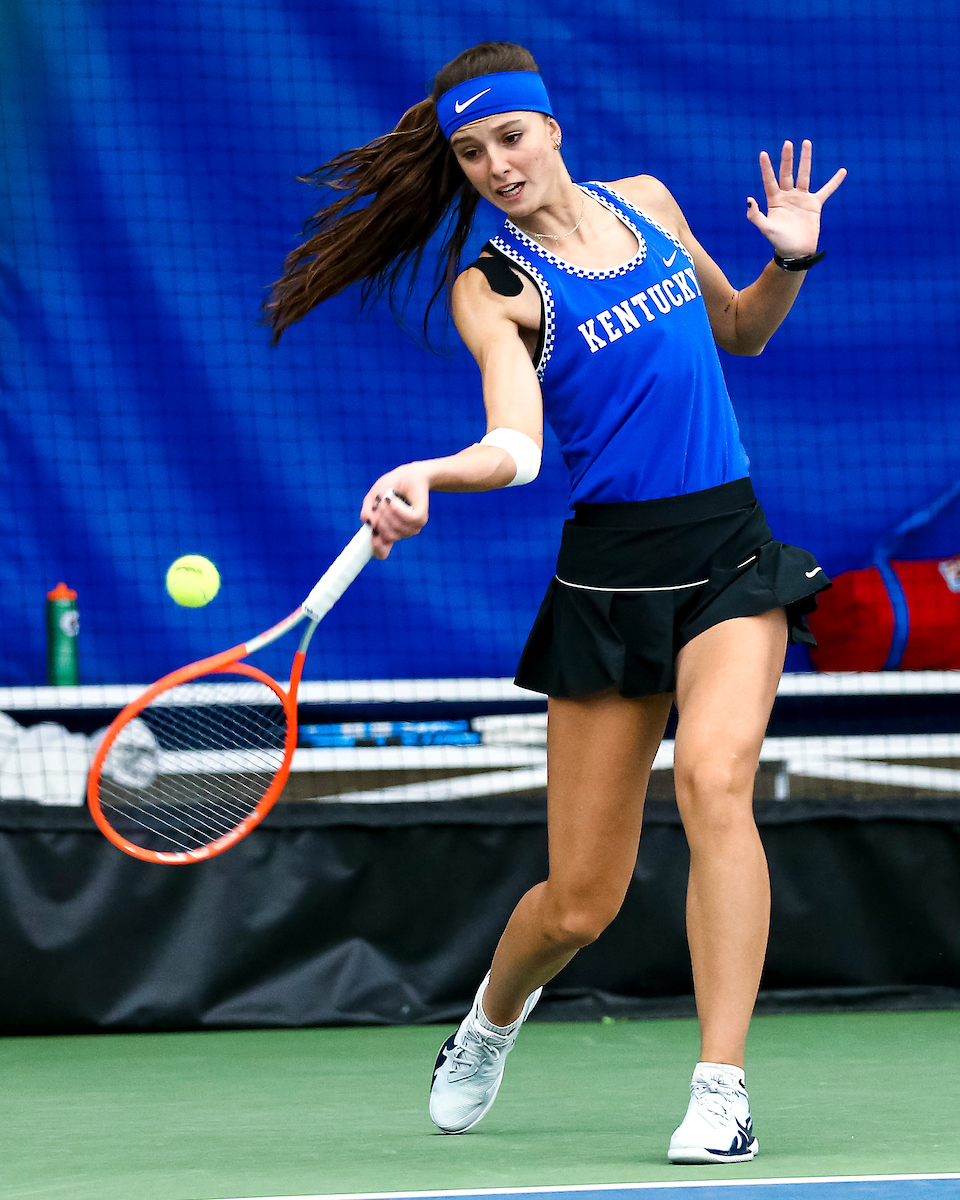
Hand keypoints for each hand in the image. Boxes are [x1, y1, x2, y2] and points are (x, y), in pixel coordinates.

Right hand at [360, 465, 429, 559]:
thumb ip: (367, 513)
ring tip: (388, 497)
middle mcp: (400, 532)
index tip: (374, 540)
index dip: (377, 549)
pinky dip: (398, 509)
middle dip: (379, 517)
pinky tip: (393, 500)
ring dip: (388, 511)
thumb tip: (371, 525)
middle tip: (380, 501)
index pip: (381, 553)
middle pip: (386, 536)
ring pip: (396, 528)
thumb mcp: (372, 499)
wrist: (408, 474)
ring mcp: (411, 527)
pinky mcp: (421, 518)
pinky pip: (408, 520)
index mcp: (387, 532)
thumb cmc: (390, 486)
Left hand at [746, 140, 845, 257]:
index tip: (763, 154)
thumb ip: (755, 215)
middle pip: (787, 173)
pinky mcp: (814, 204)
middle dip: (788, 159)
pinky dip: (834, 182)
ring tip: (806, 143)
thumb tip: (749, 198)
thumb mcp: (765, 228)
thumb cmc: (779, 242)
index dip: (766, 168)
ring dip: (805, 160)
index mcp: (775, 201)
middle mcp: (788, 196)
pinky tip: (842, 171)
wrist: (796, 252)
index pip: (770, 180)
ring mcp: (801, 199)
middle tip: (787, 143)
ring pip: (804, 175)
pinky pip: (826, 190)